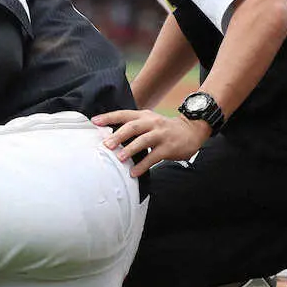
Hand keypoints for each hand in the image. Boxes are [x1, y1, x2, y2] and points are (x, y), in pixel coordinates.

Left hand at [93, 109, 211, 176]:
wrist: (191, 130)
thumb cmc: (164, 128)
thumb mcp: (149, 121)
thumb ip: (132, 126)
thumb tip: (109, 135)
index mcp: (144, 115)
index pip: (124, 114)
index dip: (109, 117)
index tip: (94, 121)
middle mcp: (152, 122)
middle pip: (133, 126)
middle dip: (118, 135)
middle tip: (106, 145)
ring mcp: (161, 134)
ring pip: (143, 140)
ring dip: (130, 149)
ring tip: (119, 158)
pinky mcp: (169, 147)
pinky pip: (154, 156)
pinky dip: (143, 165)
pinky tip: (134, 172)